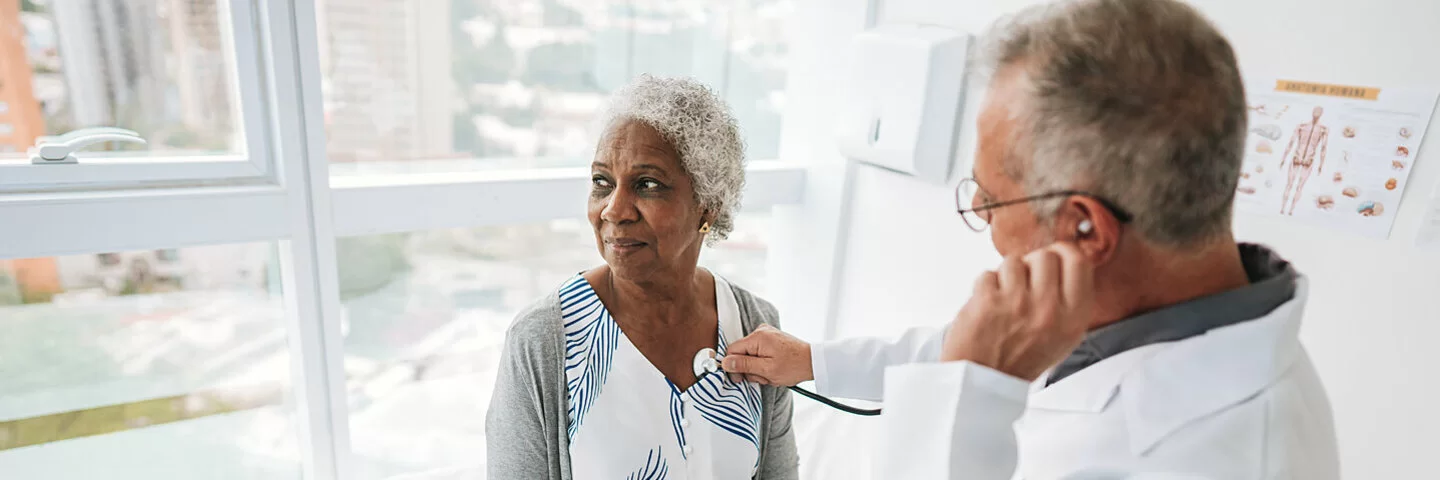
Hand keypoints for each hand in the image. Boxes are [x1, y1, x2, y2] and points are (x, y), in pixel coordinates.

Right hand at [720, 324, 812, 385]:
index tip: (740, 379)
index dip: (733, 366)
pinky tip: (774, 369)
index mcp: (757, 336)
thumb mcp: (767, 369)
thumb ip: (744, 365)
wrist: (814, 362)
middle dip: (751, 369)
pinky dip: (764, 363)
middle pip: (741, 353)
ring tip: (772, 375)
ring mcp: (766, 334)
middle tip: (765, 378)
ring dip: (759, 369)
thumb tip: (725, 362)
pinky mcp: (771, 339)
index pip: (732, 350)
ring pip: (750, 355)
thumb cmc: (794, 366)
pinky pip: (759, 353)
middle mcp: (760, 331)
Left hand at [940, 243, 1095, 380]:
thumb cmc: (1023, 357)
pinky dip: (984, 287)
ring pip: (1014, 261)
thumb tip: (1065, 256)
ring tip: (1004, 300)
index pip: (1079, 261)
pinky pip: (988, 274)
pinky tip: (987, 308)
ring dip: (1005, 276)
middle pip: (1046, 256)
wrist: (986, 382)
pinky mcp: (988, 301)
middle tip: (1023, 284)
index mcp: (1074, 318)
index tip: (1053, 257)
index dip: (1063, 253)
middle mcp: (1050, 310)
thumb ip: (1069, 298)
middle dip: (1031, 264)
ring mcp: (1018, 304)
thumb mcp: (1064, 335)